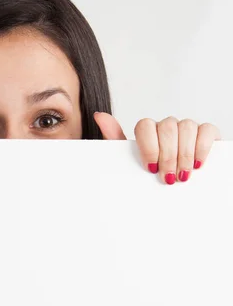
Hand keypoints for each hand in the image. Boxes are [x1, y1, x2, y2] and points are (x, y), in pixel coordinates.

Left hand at [93, 112, 220, 184]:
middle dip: (167, 155)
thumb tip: (99, 116)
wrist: (174, 189)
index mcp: (148, 131)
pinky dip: (202, 147)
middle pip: (167, 127)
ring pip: (186, 127)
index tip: (150, 168)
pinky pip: (206, 130)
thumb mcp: (131, 162)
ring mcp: (187, 128)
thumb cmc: (150, 174)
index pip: (145, 125)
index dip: (148, 146)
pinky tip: (197, 164)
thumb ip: (116, 140)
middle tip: (167, 177)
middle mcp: (167, 126)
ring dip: (184, 154)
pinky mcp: (206, 133)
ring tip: (182, 175)